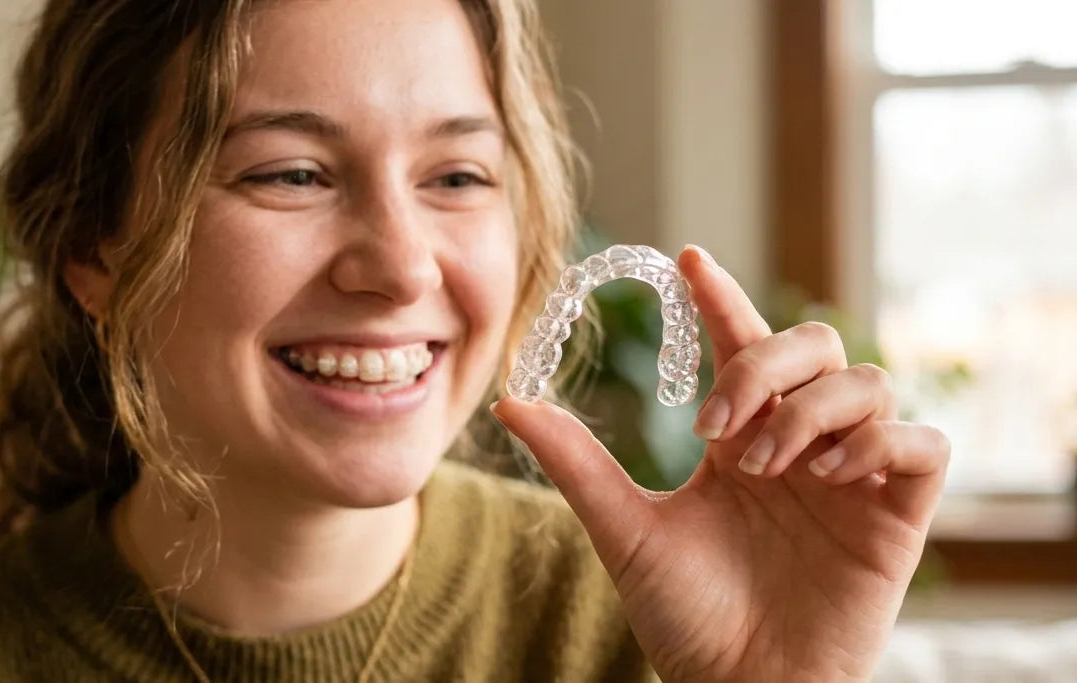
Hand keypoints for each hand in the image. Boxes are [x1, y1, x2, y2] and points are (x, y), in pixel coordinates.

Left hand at [492, 246, 948, 682]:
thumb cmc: (685, 618)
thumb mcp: (624, 530)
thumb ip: (576, 462)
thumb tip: (508, 400)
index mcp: (741, 439)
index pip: (741, 343)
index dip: (722, 297)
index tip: (688, 258)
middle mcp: (800, 445)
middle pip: (815, 346)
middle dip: (766, 364)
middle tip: (714, 426)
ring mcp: (853, 477)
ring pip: (869, 383)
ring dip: (812, 410)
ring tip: (764, 466)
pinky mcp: (898, 516)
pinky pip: (921, 444)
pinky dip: (881, 442)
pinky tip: (831, 473)